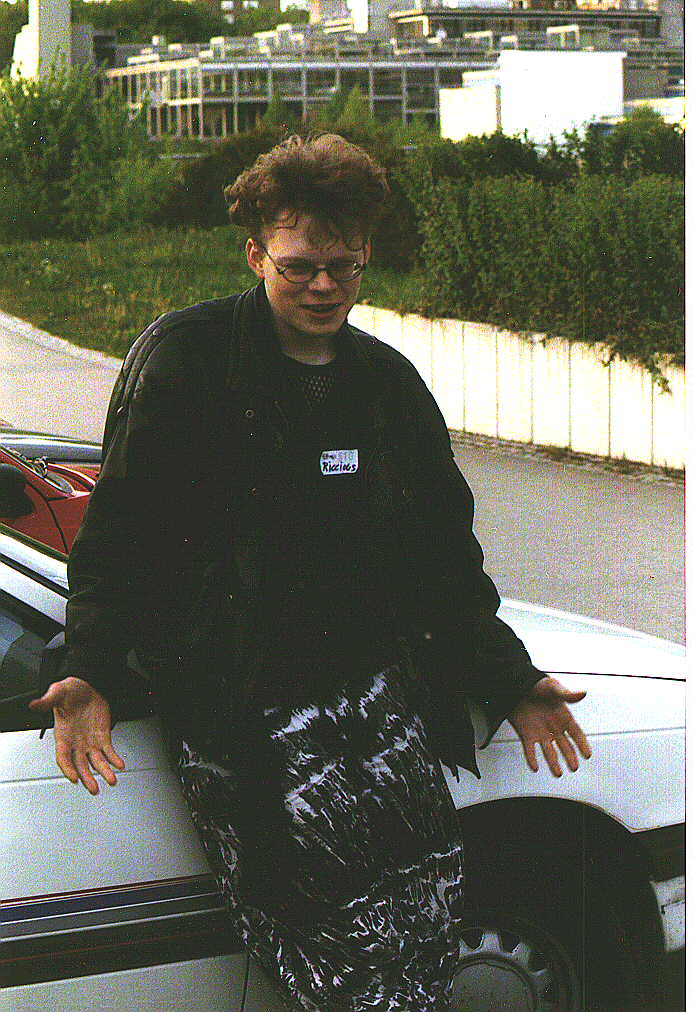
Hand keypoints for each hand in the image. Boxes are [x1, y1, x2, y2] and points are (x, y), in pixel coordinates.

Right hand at [29, 677, 124, 794]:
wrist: (86, 686)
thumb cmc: (70, 691)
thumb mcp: (58, 692)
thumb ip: (47, 700)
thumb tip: (34, 704)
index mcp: (63, 735)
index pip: (63, 757)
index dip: (68, 769)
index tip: (74, 778)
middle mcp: (76, 743)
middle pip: (81, 765)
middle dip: (87, 778)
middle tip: (94, 789)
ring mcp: (90, 742)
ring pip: (96, 762)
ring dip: (104, 772)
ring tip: (112, 780)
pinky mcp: (102, 737)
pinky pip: (109, 751)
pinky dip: (114, 759)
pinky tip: (120, 764)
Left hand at [508, 676, 590, 776]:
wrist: (516, 685)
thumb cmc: (537, 684)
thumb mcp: (553, 688)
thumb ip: (567, 694)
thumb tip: (583, 693)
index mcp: (563, 716)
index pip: (576, 733)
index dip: (582, 744)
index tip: (587, 755)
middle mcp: (553, 727)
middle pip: (564, 746)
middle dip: (570, 757)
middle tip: (574, 767)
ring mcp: (540, 732)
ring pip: (548, 751)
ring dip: (553, 762)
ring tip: (558, 773)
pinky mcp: (526, 734)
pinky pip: (529, 749)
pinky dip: (531, 758)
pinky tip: (534, 767)